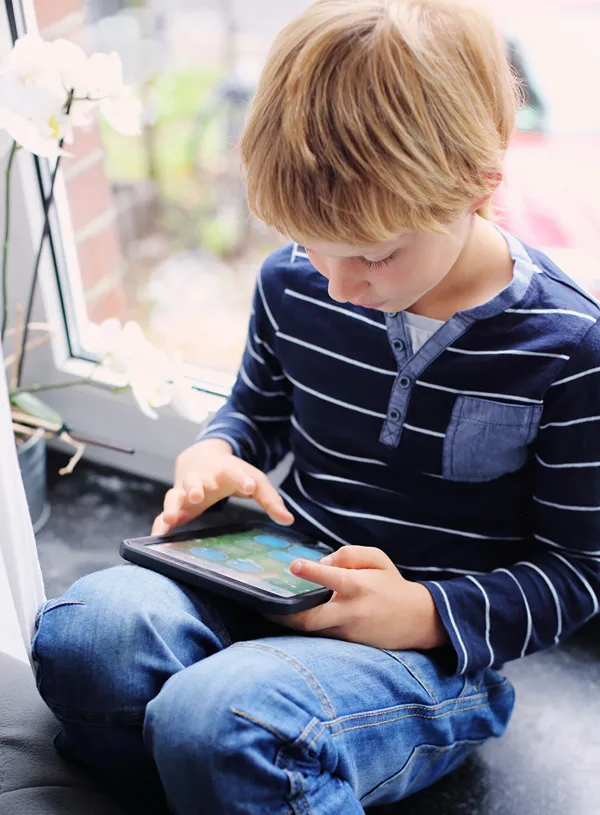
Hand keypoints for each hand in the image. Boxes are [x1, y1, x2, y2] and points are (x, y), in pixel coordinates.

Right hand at [151, 438, 293, 533]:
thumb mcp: (253, 480)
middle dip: (196, 488)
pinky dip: (159, 524)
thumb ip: (270, 499)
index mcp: (224, 471)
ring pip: (175, 494)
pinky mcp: (176, 503)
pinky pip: (163, 513)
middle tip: (198, 496)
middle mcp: (202, 479)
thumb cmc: (231, 472)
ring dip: (172, 505)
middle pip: (196, 481)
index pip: (234, 472)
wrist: (201, 457)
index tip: (249, 486)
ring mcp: (185, 490)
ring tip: (171, 517)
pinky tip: (157, 536)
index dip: (241, 479)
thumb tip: (288, 520)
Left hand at [267, 546, 447, 650]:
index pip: (332, 578)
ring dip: (288, 622)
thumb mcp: (378, 559)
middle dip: (282, 614)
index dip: (312, 572)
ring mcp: (348, 632)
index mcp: (359, 587)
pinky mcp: (347, 644)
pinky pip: (320, 635)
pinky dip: (304, 627)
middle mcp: (351, 612)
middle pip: (309, 618)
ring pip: (311, 630)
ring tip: (266, 611)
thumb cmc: (393, 585)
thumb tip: (323, 562)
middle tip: (261, 605)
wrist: (417, 621)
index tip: (293, 565)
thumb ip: (350, 554)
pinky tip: (289, 618)